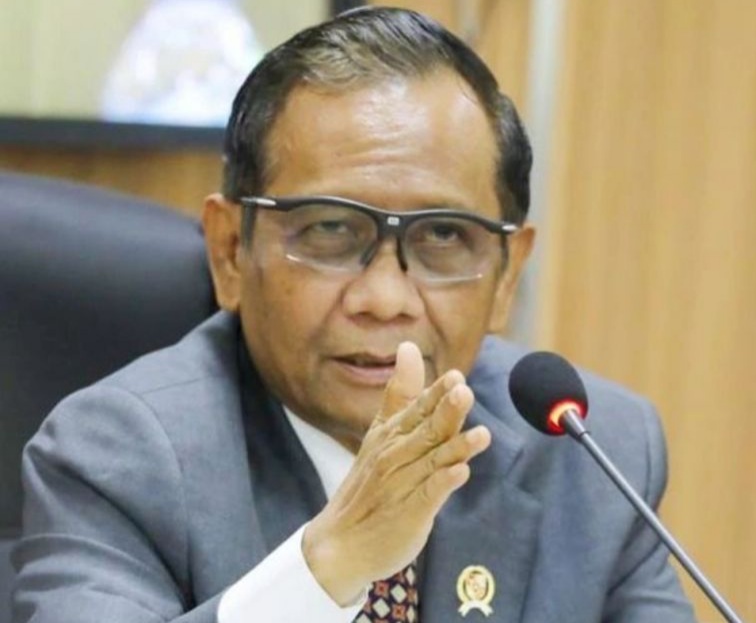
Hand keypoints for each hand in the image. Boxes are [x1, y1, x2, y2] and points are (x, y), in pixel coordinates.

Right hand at [302, 341, 490, 604]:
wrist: (340, 542)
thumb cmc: (368, 482)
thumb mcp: (380, 431)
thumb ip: (400, 392)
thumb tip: (409, 347)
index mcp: (391, 433)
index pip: (418, 408)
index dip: (437, 394)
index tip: (455, 377)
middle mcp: (397, 455)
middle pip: (428, 430)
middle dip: (447, 412)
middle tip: (464, 392)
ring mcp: (403, 484)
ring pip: (434, 460)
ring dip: (456, 447)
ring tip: (481, 435)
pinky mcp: (410, 513)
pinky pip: (429, 495)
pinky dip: (444, 484)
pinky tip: (461, 474)